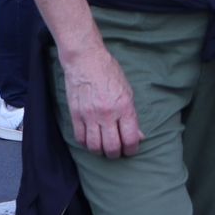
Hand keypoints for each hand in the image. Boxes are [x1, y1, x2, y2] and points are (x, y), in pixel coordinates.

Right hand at [61, 43, 142, 158]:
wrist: (86, 60)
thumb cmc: (109, 73)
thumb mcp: (128, 91)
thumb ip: (132, 115)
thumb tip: (138, 135)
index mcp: (124, 107)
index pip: (130, 139)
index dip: (132, 149)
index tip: (130, 150)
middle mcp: (107, 114)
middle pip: (112, 147)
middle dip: (116, 154)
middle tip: (117, 152)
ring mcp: (90, 115)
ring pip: (94, 146)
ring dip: (100, 151)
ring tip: (103, 148)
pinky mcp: (76, 114)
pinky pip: (80, 138)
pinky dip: (86, 143)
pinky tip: (91, 140)